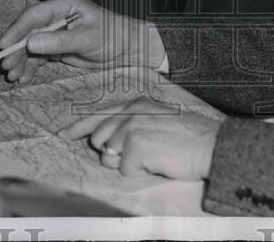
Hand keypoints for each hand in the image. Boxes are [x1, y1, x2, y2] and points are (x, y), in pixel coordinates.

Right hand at [0, 0, 165, 84]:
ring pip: (30, 47)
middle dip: (15, 50)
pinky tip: (24, 79)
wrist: (129, 49)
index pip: (34, 16)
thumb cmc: (114, 35)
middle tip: (6, 67)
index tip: (4, 45)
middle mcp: (56, 17)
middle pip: (28, 32)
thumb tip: (30, 43)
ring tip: (14, 78)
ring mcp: (55, 33)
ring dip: (20, 62)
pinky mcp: (57, 48)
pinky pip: (38, 58)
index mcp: (64, 6)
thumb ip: (60, 41)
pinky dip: (30, 68)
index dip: (17, 30)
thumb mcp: (88, 38)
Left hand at [59, 96, 217, 180]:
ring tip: (151, 156)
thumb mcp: (157, 119)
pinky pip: (124, 169)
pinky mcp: (137, 144)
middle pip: (98, 138)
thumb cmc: (187, 137)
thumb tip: (106, 143)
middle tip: (140, 152)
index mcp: (136, 102)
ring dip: (127, 163)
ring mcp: (132, 126)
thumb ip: (131, 124)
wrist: (210, 146)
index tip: (63, 134)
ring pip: (108, 156)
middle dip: (111, 151)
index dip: (78, 126)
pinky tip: (157, 162)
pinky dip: (139, 171)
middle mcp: (131, 111)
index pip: (98, 114)